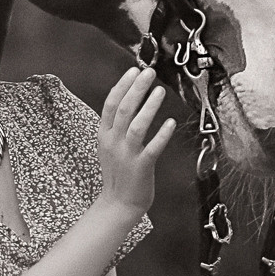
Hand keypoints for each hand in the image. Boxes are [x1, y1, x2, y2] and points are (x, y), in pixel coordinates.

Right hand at [97, 67, 177, 214]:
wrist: (118, 204)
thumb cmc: (118, 173)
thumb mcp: (109, 146)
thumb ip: (116, 126)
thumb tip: (128, 100)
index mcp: (104, 135)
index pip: (110, 104)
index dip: (122, 86)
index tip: (133, 71)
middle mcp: (113, 142)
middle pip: (123, 110)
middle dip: (136, 89)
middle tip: (149, 73)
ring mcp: (126, 155)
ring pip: (136, 126)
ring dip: (148, 107)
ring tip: (160, 91)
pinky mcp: (141, 167)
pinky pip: (152, 148)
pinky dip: (162, 134)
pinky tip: (170, 123)